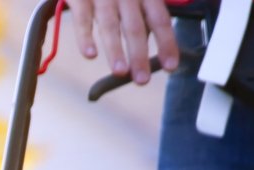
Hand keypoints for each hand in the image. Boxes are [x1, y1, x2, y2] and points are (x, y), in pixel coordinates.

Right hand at [67, 0, 181, 85]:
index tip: (170, 66)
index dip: (167, 43)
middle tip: (142, 79)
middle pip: (136, 27)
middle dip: (140, 55)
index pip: (160, 19)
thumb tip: (160, 35)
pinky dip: (85, 37)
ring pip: (110, 25)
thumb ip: (149, 6)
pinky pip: (82, 19)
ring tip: (120, 71)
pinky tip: (90, 54)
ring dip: (115, 50)